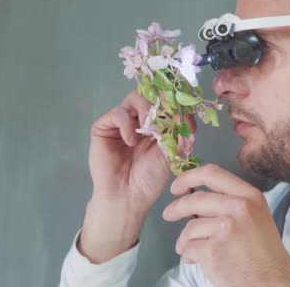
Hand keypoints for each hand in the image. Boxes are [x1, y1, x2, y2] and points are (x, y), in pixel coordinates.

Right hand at [79, 90, 196, 262]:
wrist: (128, 196)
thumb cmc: (150, 178)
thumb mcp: (172, 153)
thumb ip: (179, 132)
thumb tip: (185, 113)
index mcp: (158, 124)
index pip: (167, 102)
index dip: (175, 102)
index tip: (183, 111)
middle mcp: (140, 119)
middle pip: (151, 94)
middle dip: (162, 103)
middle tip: (165, 119)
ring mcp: (122, 122)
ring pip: (135, 97)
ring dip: (146, 110)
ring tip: (148, 130)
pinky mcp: (104, 127)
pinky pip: (117, 113)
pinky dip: (126, 124)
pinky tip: (131, 141)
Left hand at [164, 164, 289, 286]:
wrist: (272, 283)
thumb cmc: (265, 254)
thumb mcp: (257, 216)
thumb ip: (233, 203)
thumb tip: (199, 199)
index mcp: (250, 196)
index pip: (213, 173)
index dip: (189, 177)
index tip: (178, 186)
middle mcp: (239, 207)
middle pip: (195, 199)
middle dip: (176, 208)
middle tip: (169, 214)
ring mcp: (226, 228)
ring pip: (190, 227)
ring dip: (185, 239)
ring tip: (190, 249)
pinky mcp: (213, 250)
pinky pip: (189, 248)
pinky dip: (189, 256)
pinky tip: (198, 261)